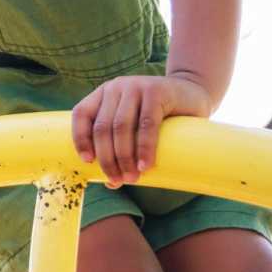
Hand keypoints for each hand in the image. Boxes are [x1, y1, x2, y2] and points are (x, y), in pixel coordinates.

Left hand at [70, 75, 211, 188]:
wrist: (191, 93)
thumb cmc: (159, 116)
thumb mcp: (134, 126)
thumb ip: (122, 147)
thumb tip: (111, 184)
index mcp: (103, 94)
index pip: (81, 114)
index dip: (80, 138)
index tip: (87, 162)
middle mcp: (115, 88)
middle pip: (102, 126)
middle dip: (106, 158)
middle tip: (116, 180)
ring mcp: (135, 87)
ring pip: (121, 127)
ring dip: (124, 157)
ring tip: (131, 178)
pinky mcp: (156, 92)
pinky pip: (146, 123)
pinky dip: (144, 147)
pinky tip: (144, 165)